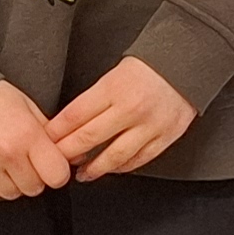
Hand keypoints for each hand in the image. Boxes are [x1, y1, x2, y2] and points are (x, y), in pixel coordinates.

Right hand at [0, 80, 73, 199]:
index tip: (51, 165)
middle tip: (25, 159)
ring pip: (13, 194)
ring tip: (6, 161)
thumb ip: (51, 134)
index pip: (58, 176)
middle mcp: (8, 154)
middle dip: (34, 176)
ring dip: (13, 182)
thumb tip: (72, 157)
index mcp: (27, 135)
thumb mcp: (29, 107)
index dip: (56, 172)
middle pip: (35, 188)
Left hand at [50, 57, 196, 180]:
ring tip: (82, 173)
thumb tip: (69, 122)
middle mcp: (130, 108)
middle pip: (88, 138)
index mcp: (113, 88)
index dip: (56, 132)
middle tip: (56, 161)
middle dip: (67, 153)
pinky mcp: (165, 137)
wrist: (187, 61)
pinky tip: (110, 168)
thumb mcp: (114, 73)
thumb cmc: (149, 66)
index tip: (46, 141)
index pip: (74, 116)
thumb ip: (94, 98)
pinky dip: (121, 167)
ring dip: (93, 168)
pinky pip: (138, 160)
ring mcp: (149, 125)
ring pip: (113, 156)